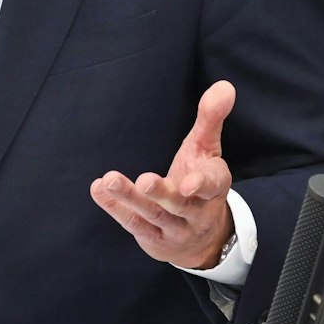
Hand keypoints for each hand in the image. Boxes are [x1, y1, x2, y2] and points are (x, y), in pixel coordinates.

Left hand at [91, 80, 235, 268]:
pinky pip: (133, 223)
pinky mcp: (153, 239)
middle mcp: (195, 212)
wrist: (202, 238)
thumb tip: (225, 85)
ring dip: (130, 199)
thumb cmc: (199, 181)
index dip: (201, 184)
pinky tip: (99, 188)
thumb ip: (211, 119)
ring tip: (110, 179)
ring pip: (152, 215)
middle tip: (144, 181)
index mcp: (213, 188)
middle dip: (161, 193)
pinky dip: (115, 207)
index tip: (189, 182)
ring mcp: (174, 229)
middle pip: (178, 204)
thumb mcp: (206, 150)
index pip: (212, 184)